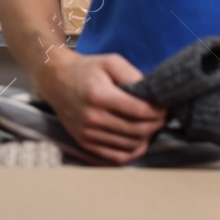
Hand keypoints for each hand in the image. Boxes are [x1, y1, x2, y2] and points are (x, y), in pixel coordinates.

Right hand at [36, 51, 166, 163]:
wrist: (55, 80)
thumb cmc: (86, 70)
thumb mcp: (110, 62)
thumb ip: (133, 75)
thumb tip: (153, 96)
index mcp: (98, 95)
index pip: (139, 111)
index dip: (158, 111)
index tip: (164, 106)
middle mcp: (91, 117)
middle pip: (137, 130)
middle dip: (156, 124)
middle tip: (162, 116)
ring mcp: (86, 133)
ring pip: (130, 145)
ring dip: (147, 137)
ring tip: (150, 125)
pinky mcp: (84, 143)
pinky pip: (116, 158)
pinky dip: (132, 152)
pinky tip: (138, 141)